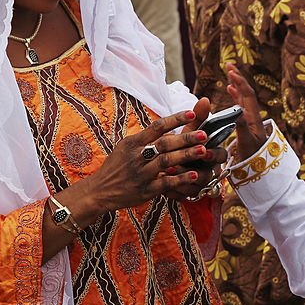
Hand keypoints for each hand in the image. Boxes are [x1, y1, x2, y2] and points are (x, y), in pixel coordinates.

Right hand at [85, 110, 212, 211]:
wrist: (99, 191)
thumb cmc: (116, 167)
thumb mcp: (125, 147)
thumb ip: (145, 138)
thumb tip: (166, 127)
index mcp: (133, 142)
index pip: (157, 126)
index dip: (175, 119)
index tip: (192, 114)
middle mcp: (137, 156)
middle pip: (165, 143)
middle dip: (186, 138)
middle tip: (204, 134)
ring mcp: (142, 173)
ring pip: (167, 161)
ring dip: (187, 155)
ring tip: (204, 150)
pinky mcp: (146, 190)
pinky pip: (167, 183)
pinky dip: (181, 178)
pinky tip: (195, 175)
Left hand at [160, 96, 229, 198]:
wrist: (167, 163)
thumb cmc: (181, 144)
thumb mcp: (188, 131)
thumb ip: (198, 118)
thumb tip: (205, 99)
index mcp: (212, 155)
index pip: (221, 155)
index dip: (215, 154)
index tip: (205, 150)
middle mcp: (208, 171)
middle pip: (210, 175)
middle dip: (199, 171)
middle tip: (187, 167)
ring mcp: (198, 185)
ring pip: (197, 188)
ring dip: (183, 182)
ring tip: (170, 174)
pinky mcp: (186, 194)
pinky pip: (184, 197)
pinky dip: (174, 192)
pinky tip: (164, 188)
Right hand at [225, 63, 267, 162]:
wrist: (262, 171)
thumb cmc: (253, 159)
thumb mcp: (246, 143)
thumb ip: (241, 126)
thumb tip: (237, 108)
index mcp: (253, 118)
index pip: (247, 95)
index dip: (240, 82)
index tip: (231, 71)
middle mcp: (253, 118)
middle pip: (246, 93)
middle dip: (238, 79)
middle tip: (229, 66)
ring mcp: (250, 122)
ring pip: (244, 100)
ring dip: (237, 87)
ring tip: (229, 77)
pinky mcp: (247, 127)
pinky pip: (241, 107)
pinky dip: (236, 98)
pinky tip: (231, 94)